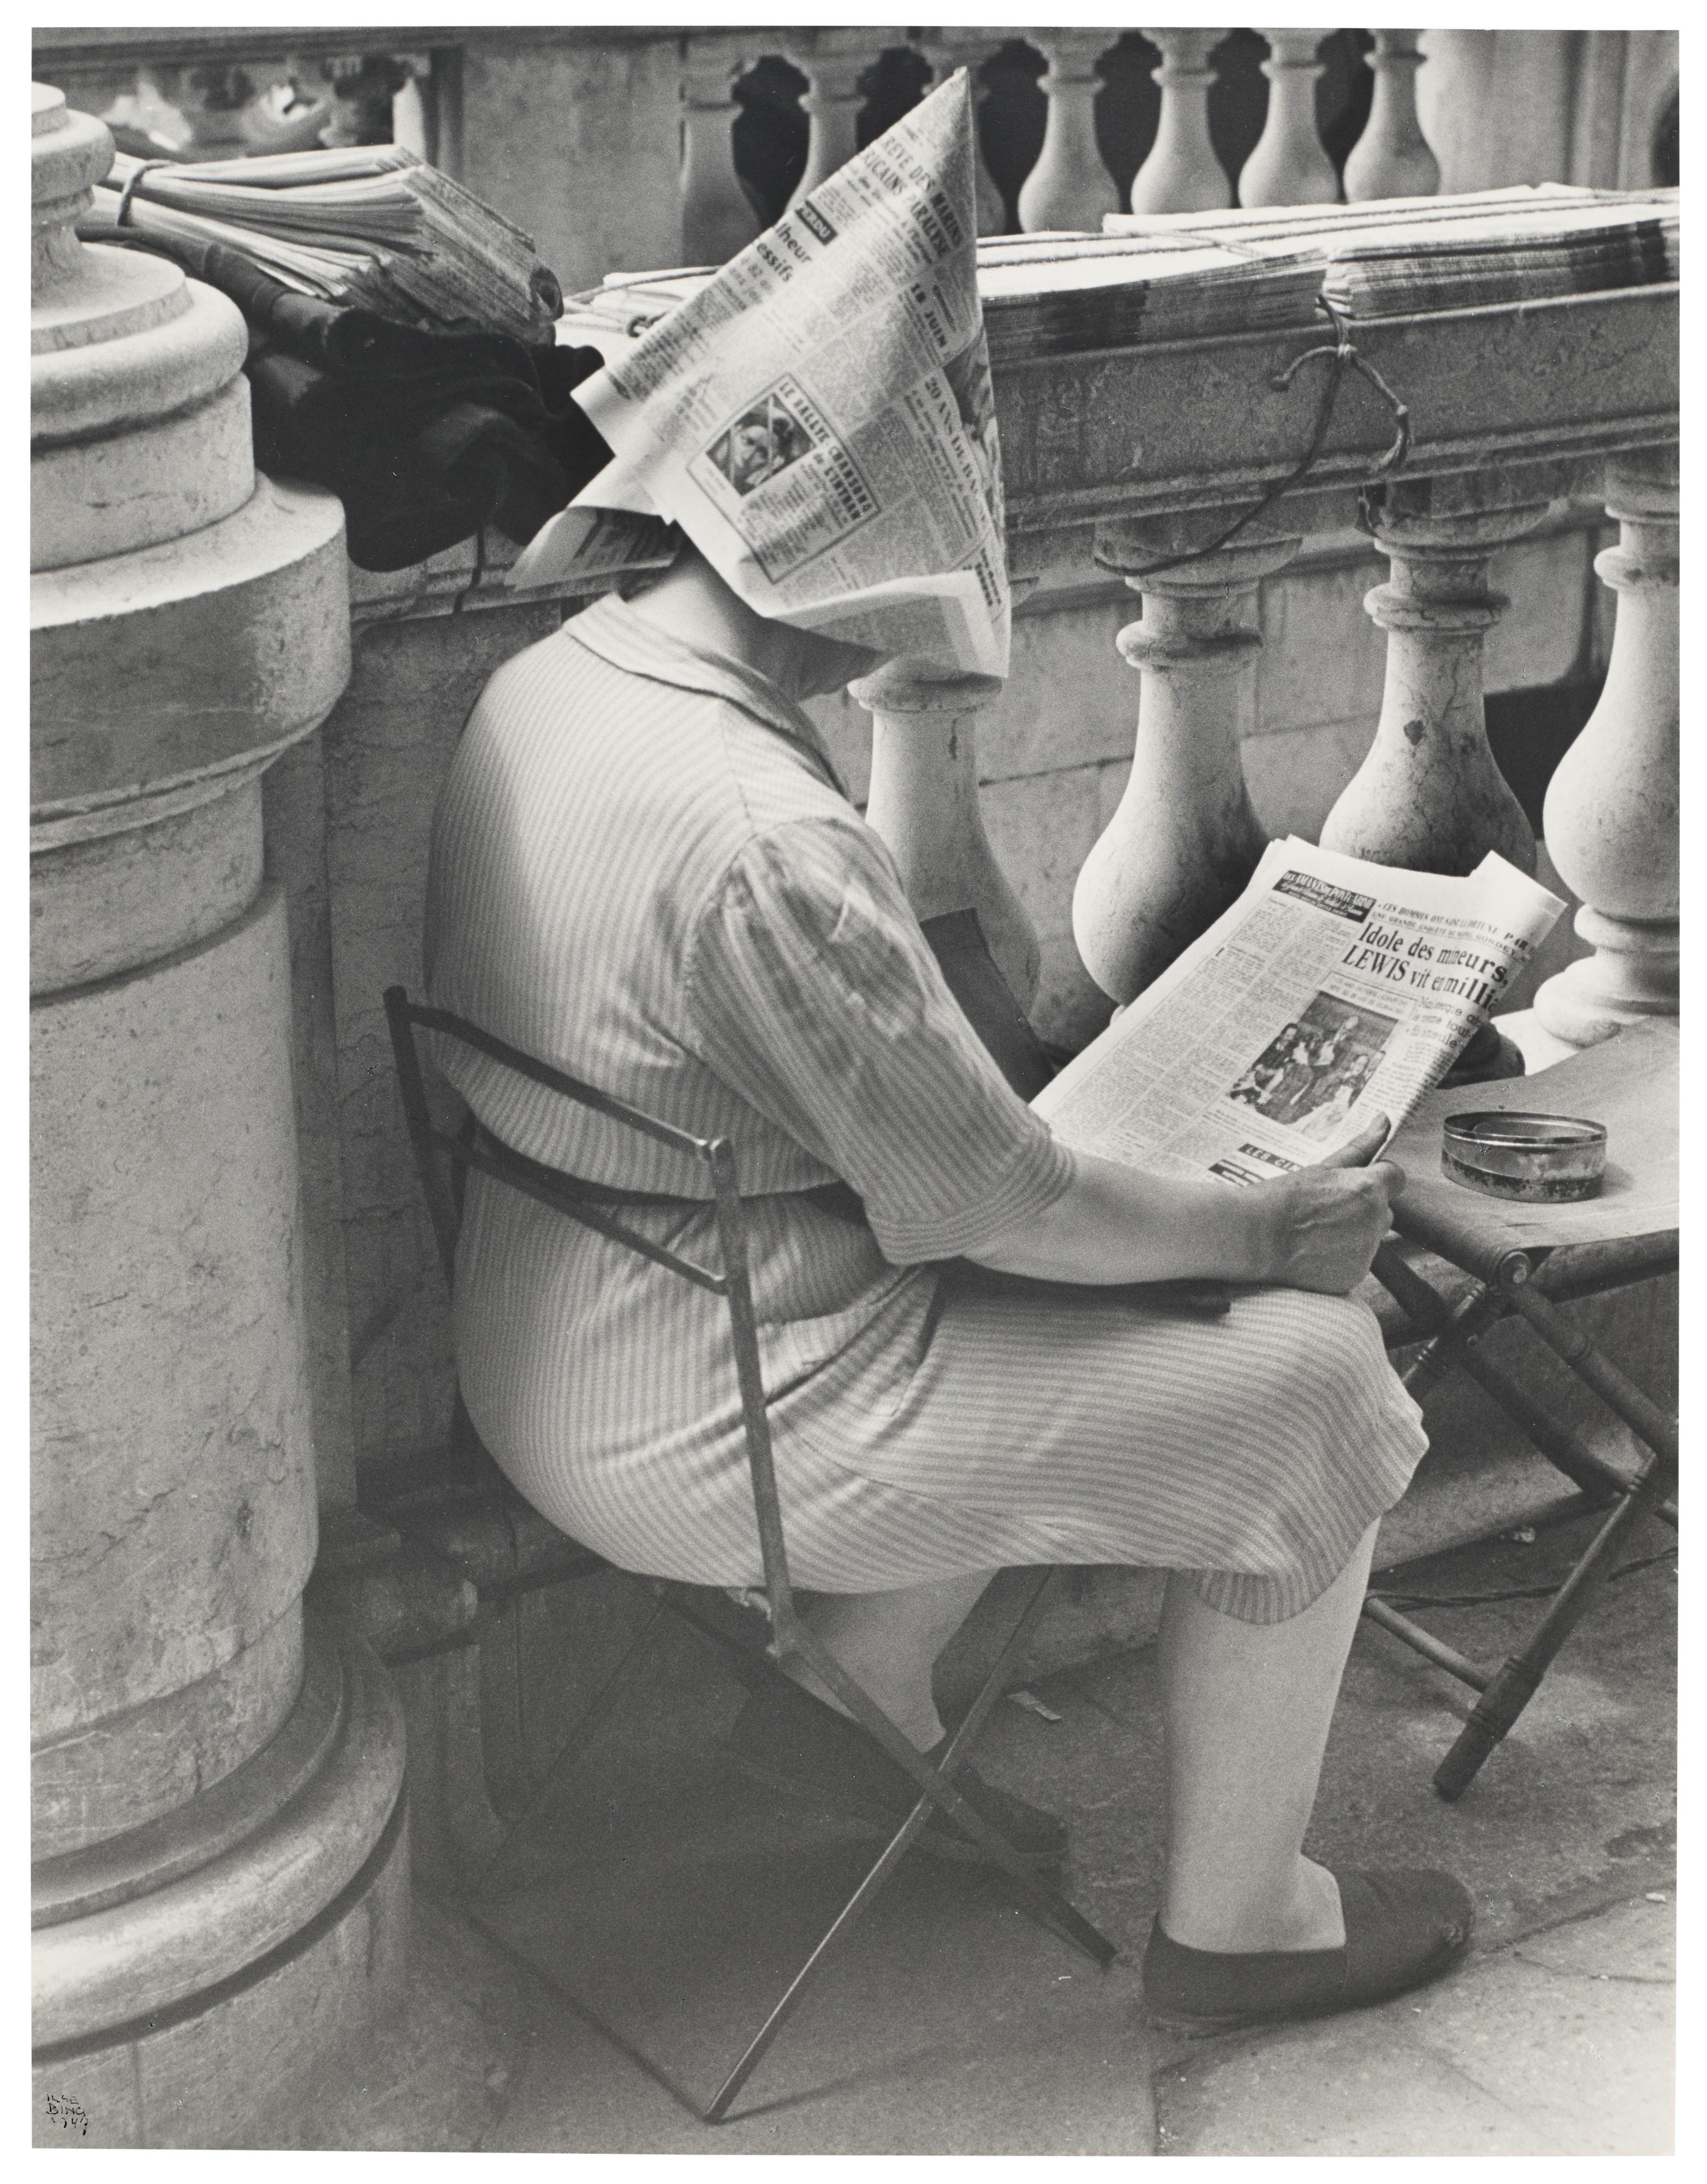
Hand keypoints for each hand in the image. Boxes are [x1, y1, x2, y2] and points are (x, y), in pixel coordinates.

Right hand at [1252, 1116, 1404, 1293]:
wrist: (1254, 1238)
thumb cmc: (1282, 1199)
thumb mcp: (1321, 1167)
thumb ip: (1360, 1147)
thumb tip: (1384, 1121)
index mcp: (1369, 1189)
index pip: (1395, 1178)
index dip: (1375, 1180)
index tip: (1350, 1186)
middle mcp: (1375, 1221)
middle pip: (1382, 1211)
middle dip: (1362, 1209)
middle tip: (1324, 1210)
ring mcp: (1366, 1252)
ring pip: (1369, 1238)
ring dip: (1351, 1235)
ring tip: (1314, 1233)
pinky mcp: (1353, 1277)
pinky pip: (1355, 1262)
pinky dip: (1340, 1259)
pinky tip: (1313, 1252)